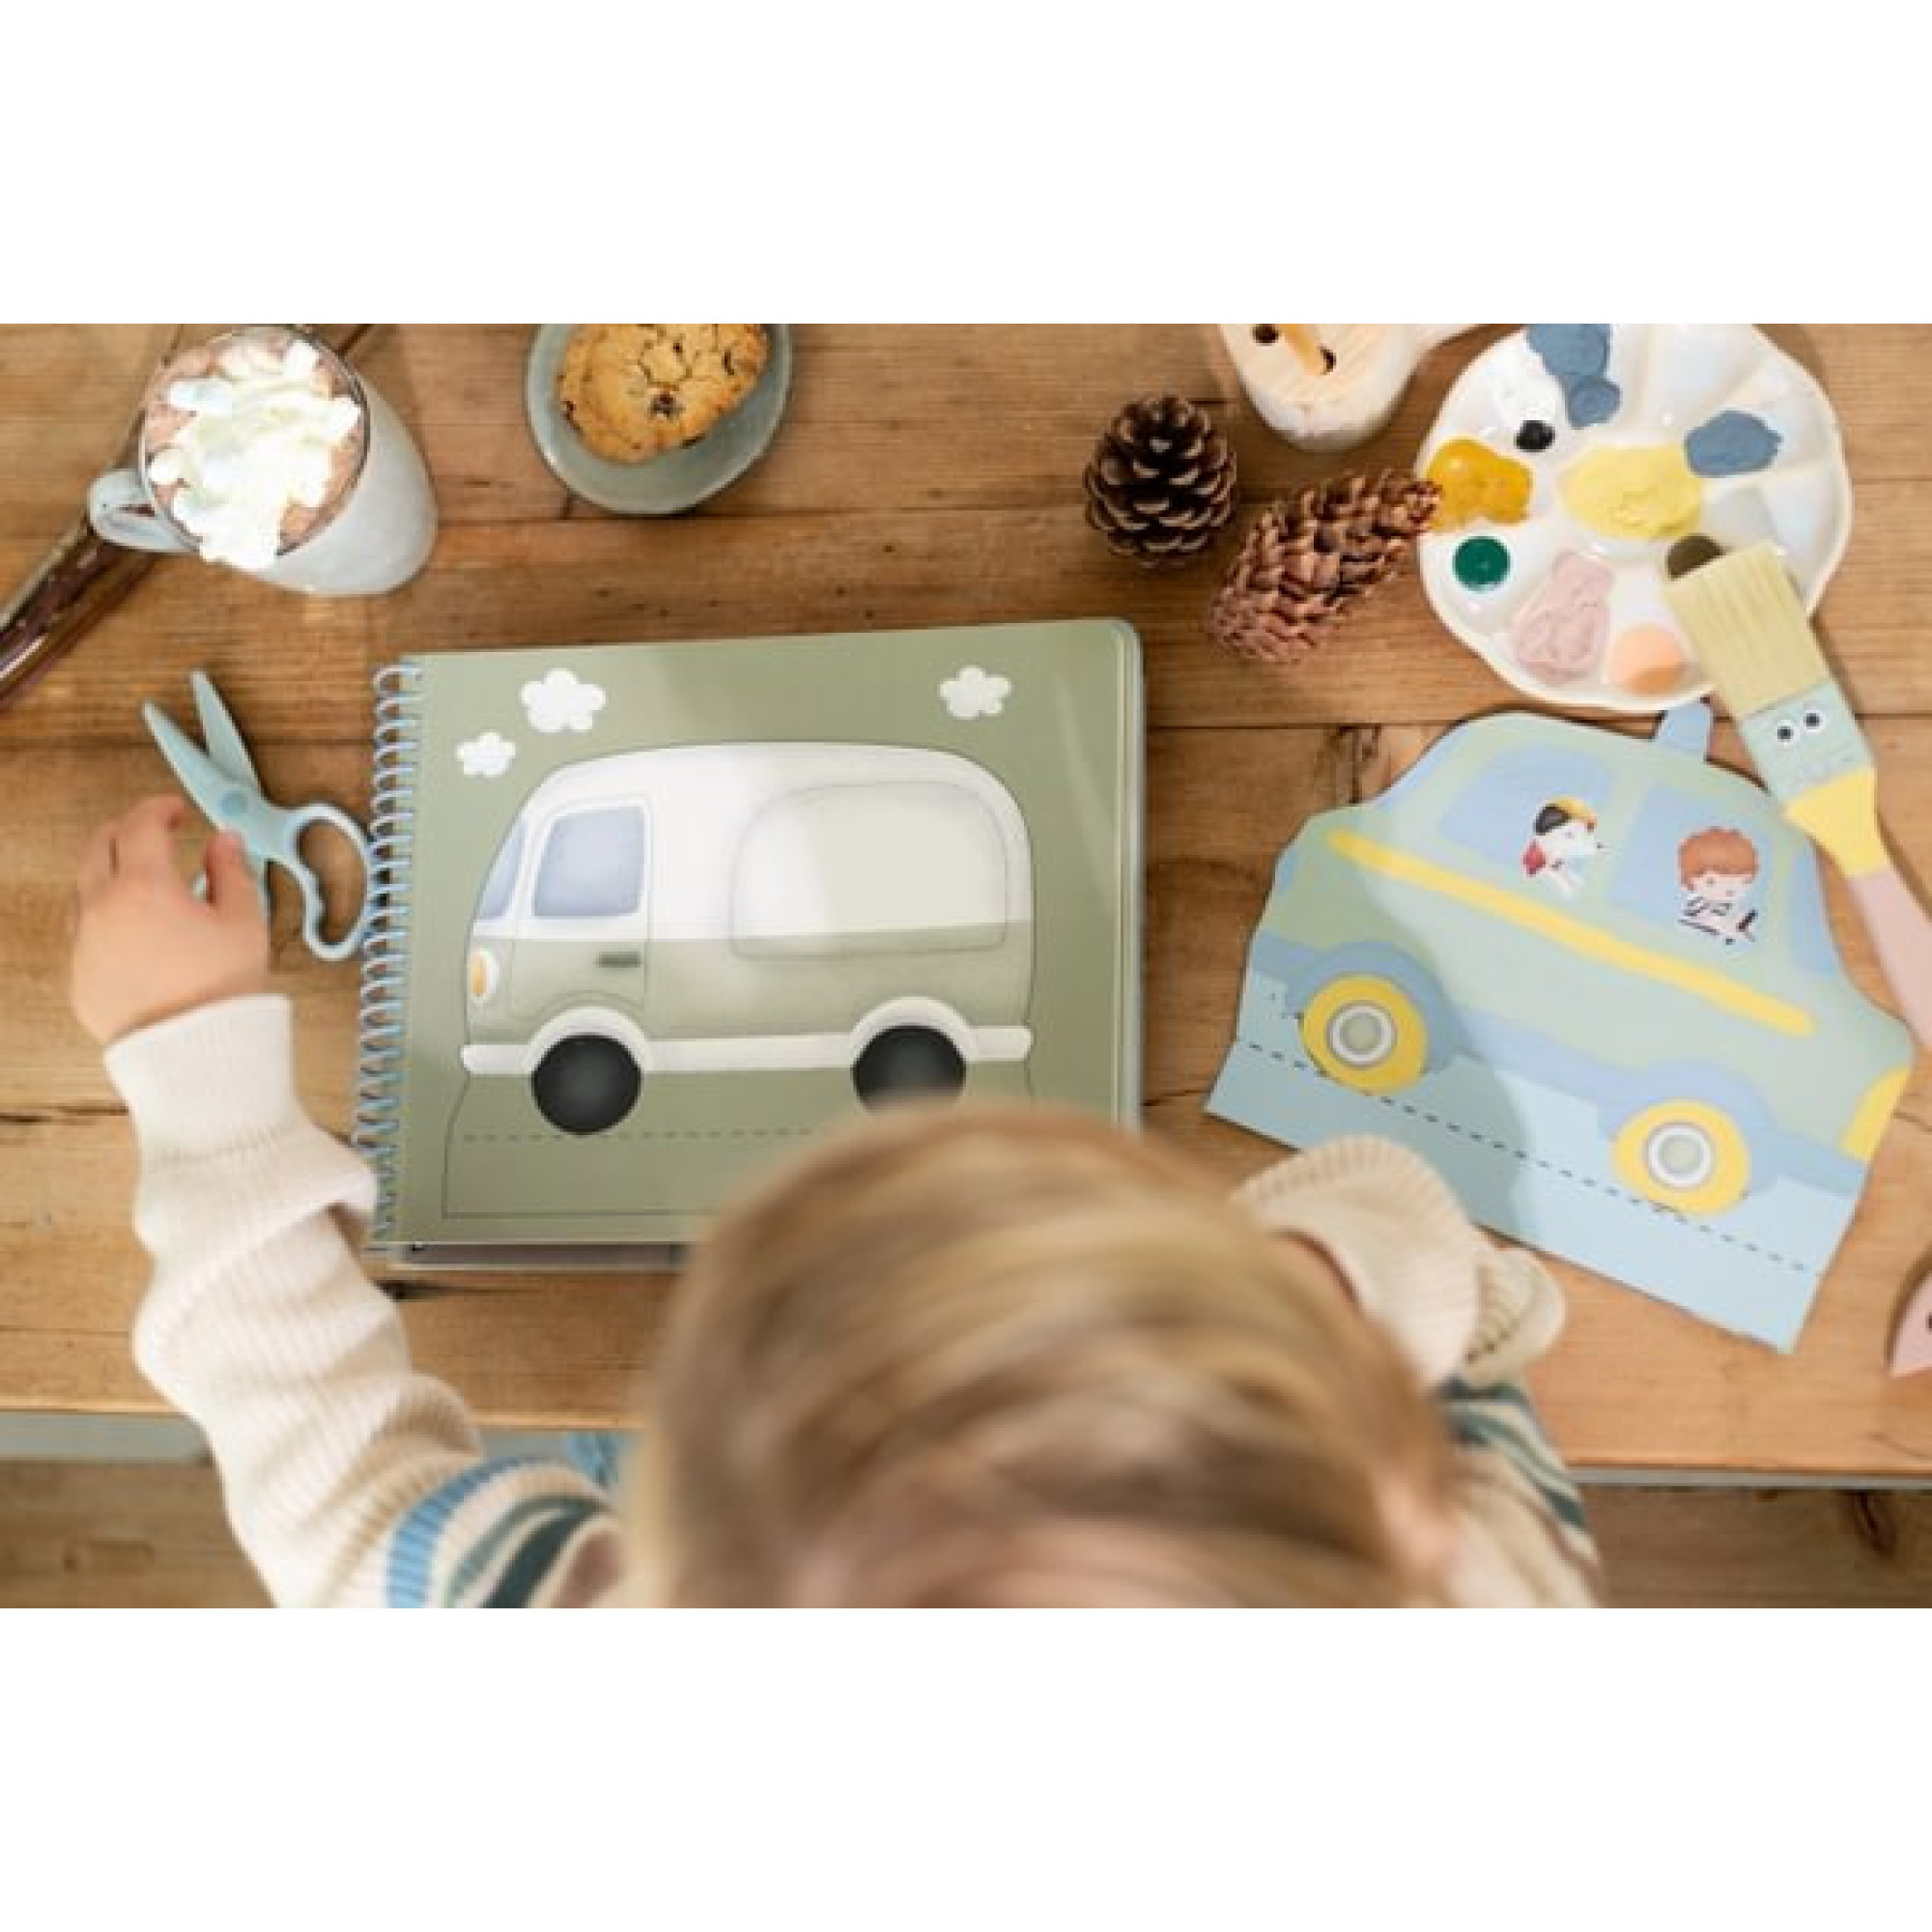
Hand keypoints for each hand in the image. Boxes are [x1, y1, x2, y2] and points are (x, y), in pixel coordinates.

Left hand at [71, 795, 270, 1044]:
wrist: (194, 1054)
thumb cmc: (222, 992)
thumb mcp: (245, 922)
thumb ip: (232, 871)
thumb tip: (224, 842)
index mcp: (146, 888)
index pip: (141, 825)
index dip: (158, 808)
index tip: (174, 810)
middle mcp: (103, 909)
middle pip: (100, 845)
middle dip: (126, 830)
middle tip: (154, 833)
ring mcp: (84, 943)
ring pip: (83, 885)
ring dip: (110, 868)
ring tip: (142, 879)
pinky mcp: (78, 974)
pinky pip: (81, 927)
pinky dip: (102, 910)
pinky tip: (130, 924)